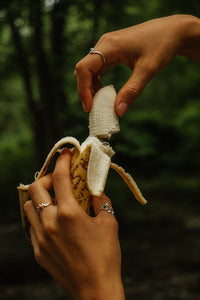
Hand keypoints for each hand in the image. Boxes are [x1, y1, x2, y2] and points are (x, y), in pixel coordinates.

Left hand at [24, 149, 124, 299]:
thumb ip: (102, 202)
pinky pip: (31, 226)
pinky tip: (52, 221)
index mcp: (69, 213)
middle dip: (47, 178)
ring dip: (39, 197)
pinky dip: (39, 216)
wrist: (95, 289)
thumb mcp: (109, 223)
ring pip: (28, 206)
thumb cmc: (106, 256)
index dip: (63, 161)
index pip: (61, 177)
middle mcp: (50, 223)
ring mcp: (41, 238)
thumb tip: (96, 190)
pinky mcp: (38, 251)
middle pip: (36, 188)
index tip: (66, 154)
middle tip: (59, 180)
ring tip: (53, 200)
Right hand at [75, 14, 199, 115]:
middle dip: (86, 90)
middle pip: (83, 69)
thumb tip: (118, 111)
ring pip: (89, 69)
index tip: (89, 108)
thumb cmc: (162, 46)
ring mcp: (108, 46)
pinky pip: (98, 67)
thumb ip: (132, 91)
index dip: (83, 90)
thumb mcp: (147, 70)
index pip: (84, 68)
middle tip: (93, 109)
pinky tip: (105, 92)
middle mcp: (105, 44)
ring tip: (100, 103)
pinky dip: (98, 81)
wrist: (173, 31)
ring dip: (91, 87)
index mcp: (109, 46)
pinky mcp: (112, 50)